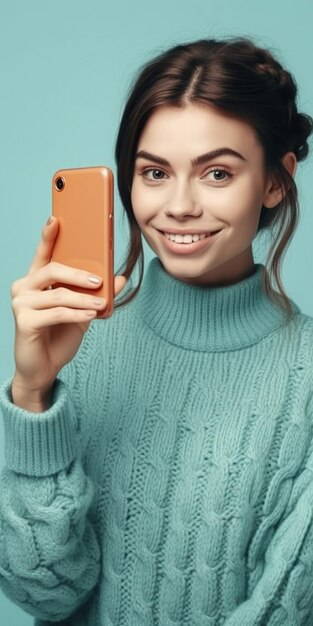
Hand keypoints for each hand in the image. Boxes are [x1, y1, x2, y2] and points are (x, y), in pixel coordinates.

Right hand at [11, 216, 126, 407]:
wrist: (44, 368)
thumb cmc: (58, 336)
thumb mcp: (83, 311)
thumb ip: (98, 294)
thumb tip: (121, 278)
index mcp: (36, 280)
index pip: (43, 253)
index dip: (48, 235)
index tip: (57, 218)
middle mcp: (24, 288)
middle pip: (51, 270)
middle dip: (79, 274)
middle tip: (100, 280)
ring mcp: (20, 304)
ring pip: (57, 294)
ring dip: (83, 298)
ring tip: (101, 301)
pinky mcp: (23, 322)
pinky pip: (55, 313)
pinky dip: (76, 313)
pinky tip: (91, 314)